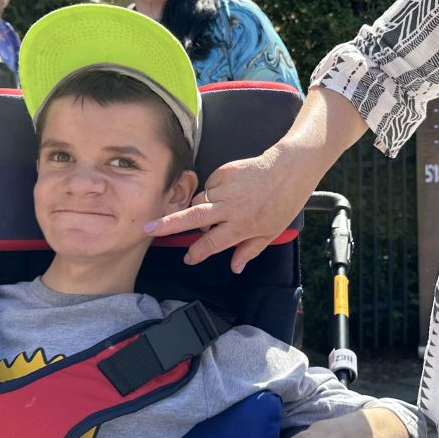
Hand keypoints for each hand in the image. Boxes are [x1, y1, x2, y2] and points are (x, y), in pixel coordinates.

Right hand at [147, 146, 317, 271]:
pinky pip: (208, 187)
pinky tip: (226, 195)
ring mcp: (226, 188)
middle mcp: (230, 208)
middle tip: (148, 229)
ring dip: (198, 210)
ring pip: (199, 201)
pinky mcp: (224, 172)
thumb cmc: (283, 203)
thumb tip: (234, 267)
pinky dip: (212, 194)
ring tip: (212, 214)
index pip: (212, 243)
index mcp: (242, 226)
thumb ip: (249, 250)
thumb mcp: (271, 232)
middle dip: (168, 225)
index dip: (197, 253)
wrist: (290, 169)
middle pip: (193, 218)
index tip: (188, 259)